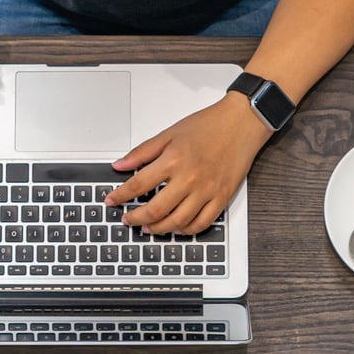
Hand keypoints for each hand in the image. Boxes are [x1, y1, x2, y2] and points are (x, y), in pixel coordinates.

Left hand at [105, 94, 271, 234]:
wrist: (241, 123)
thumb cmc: (208, 125)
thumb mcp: (169, 133)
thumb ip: (142, 152)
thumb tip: (119, 165)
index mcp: (173, 160)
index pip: (138, 185)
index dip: (121, 196)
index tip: (112, 201)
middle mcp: (190, 178)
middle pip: (156, 209)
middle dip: (136, 219)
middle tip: (128, 220)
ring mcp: (207, 191)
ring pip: (178, 222)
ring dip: (158, 229)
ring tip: (148, 228)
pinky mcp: (222, 198)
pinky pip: (202, 223)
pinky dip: (186, 230)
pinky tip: (176, 228)